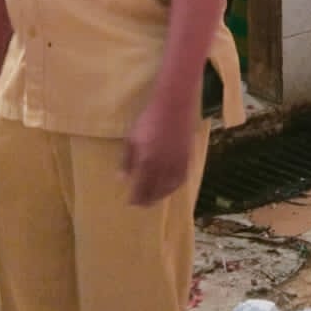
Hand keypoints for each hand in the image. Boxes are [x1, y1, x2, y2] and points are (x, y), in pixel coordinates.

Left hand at [122, 93, 196, 207]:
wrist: (174, 106)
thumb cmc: (149, 119)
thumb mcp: (132, 138)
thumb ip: (126, 161)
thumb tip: (122, 179)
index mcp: (147, 163)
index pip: (141, 189)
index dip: (135, 199)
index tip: (130, 203)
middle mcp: (163, 168)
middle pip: (155, 192)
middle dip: (147, 200)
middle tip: (140, 204)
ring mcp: (177, 164)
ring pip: (169, 188)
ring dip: (160, 196)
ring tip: (154, 198)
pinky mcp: (187, 159)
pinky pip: (181, 180)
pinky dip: (174, 187)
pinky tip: (169, 187)